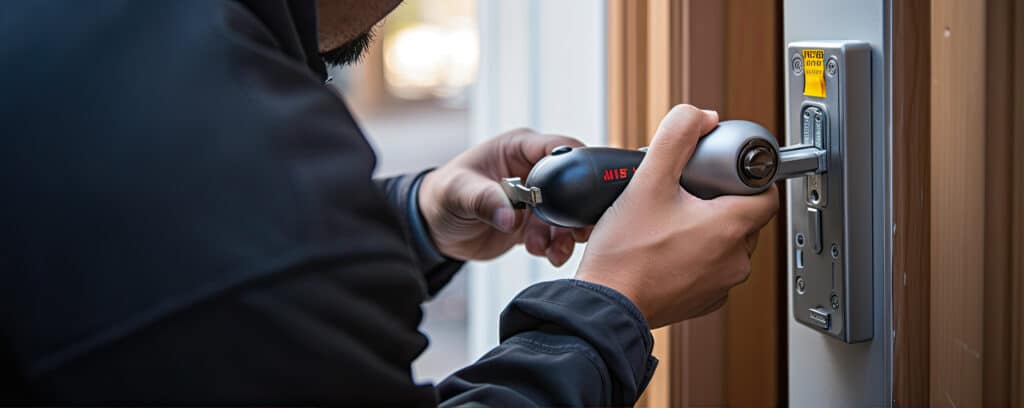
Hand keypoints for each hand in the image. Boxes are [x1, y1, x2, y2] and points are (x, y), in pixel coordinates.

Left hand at [418, 129, 592, 265]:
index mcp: (519, 148)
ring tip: (554, 250)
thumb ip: (485, 200)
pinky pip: (557, 234)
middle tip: (576, 230)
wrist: (435, 230)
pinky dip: (557, 246)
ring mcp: (537, 198)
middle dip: (577, 209)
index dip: (579, 164)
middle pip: (574, 184)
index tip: (586, 188)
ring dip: (566, 234)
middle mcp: (533, 171)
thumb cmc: (442, 196)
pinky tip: (546, 253)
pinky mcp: (535, 224)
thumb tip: (511, 217)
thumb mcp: (459, 193)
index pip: (561, 147)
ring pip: (569, 214)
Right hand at [575, 105, 777, 328]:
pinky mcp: (703, 300)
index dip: (746, 177)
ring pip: (726, 244)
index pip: (767, 194)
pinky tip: (665, 248)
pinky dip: (694, 257)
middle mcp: (735, 260)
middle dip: (720, 201)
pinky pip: (710, 269)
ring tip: (670, 220)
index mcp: (731, 227)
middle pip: (745, 217)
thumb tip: (701, 117)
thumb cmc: (626, 252)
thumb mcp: (648, 179)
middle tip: (685, 194)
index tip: (721, 173)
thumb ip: (676, 137)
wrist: (606, 304)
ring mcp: (720, 284)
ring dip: (707, 230)